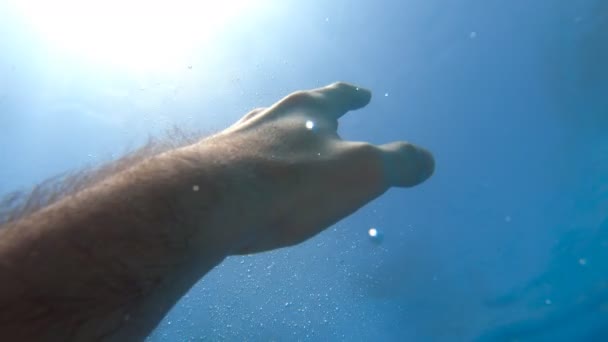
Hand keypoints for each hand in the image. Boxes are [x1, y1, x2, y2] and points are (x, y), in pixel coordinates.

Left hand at [202, 82, 433, 253]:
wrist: (210, 205)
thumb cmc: (293, 182)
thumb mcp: (362, 173)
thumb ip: (397, 163)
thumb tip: (427, 160)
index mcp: (307, 111)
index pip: (338, 95)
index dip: (353, 95)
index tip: (363, 94)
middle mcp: (269, 118)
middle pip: (298, 113)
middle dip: (316, 121)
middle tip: (329, 127)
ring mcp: (236, 141)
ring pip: (267, 136)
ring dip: (284, 146)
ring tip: (293, 160)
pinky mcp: (212, 169)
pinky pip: (245, 165)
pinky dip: (260, 173)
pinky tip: (258, 190)